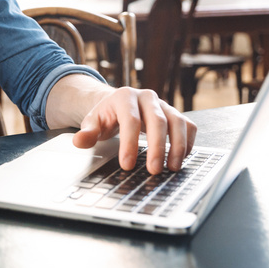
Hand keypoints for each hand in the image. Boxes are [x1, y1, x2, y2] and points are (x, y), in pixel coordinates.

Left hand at [71, 86, 196, 174]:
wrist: (118, 104)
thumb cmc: (106, 115)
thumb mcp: (93, 122)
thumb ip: (87, 132)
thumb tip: (79, 141)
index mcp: (124, 97)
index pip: (130, 120)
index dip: (130, 143)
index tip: (127, 165)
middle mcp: (147, 97)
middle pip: (157, 121)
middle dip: (157, 148)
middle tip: (154, 170)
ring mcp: (163, 104)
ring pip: (177, 122)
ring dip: (178, 146)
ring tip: (173, 167)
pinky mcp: (174, 113)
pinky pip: (188, 125)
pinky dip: (189, 142)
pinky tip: (182, 158)